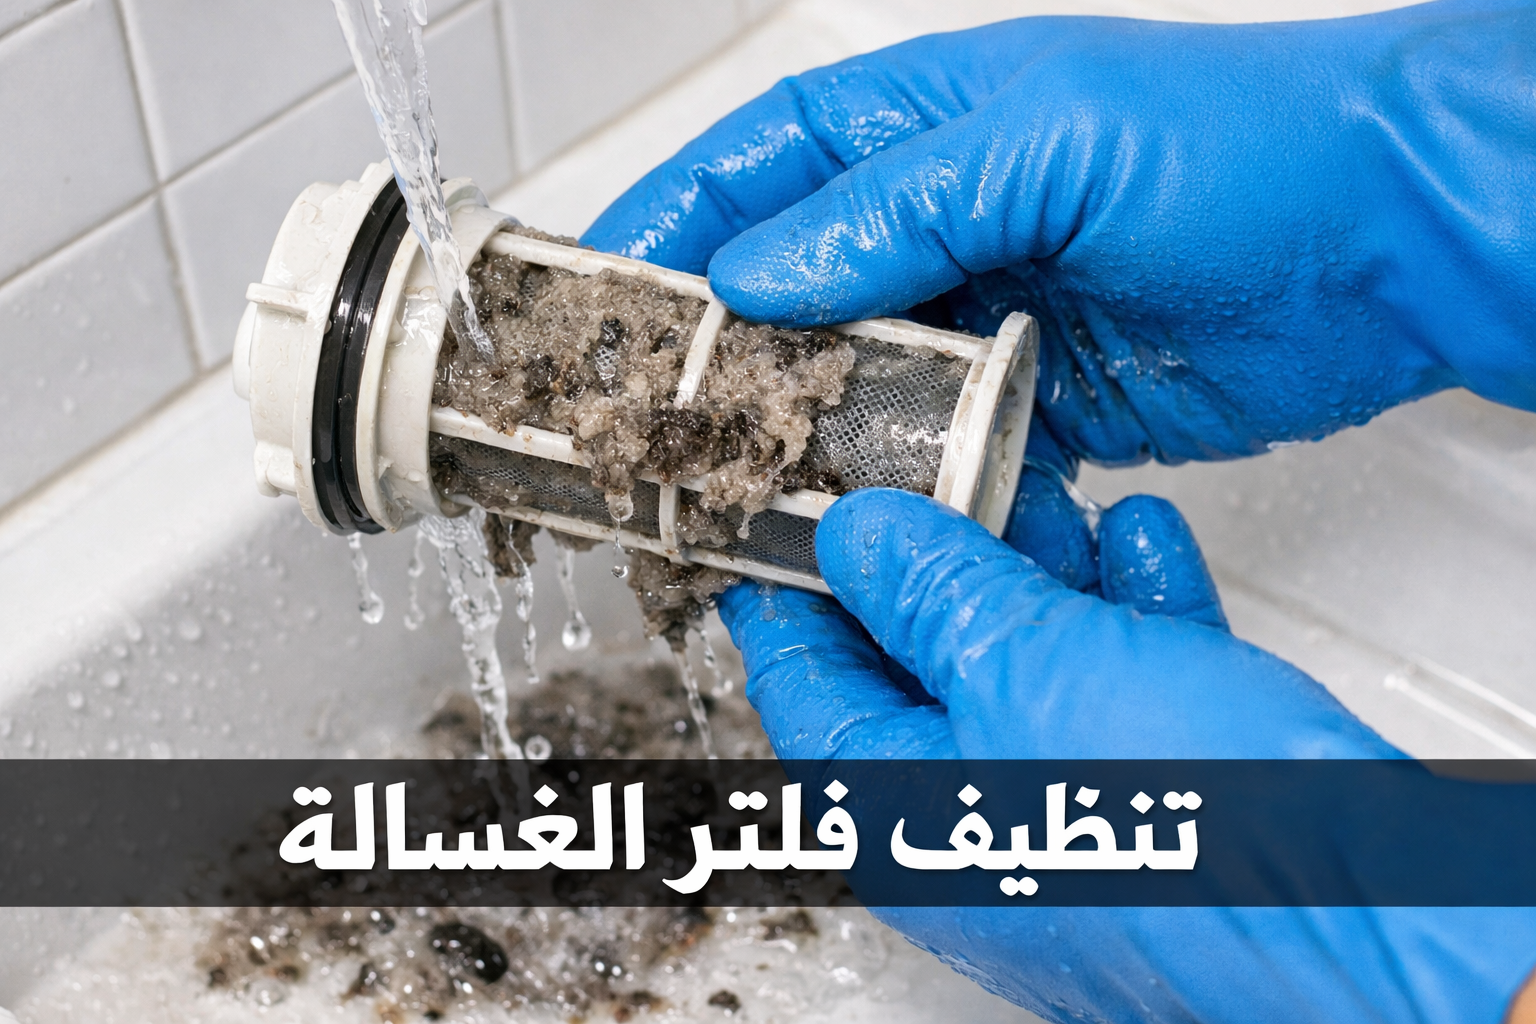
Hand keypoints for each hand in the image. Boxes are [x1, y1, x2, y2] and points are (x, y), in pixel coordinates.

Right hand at [585, 0, 1535, 467]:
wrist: (1383, 248)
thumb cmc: (1246, 143)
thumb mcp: (1050, 140)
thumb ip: (892, 208)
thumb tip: (760, 274)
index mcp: (930, 126)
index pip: (761, 162)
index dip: (672, 215)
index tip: (601, 280)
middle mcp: (945, 218)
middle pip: (790, 282)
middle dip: (718, 341)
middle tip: (652, 403)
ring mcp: (986, 314)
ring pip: (855, 376)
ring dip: (801, 423)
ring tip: (737, 472)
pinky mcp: (1035, 400)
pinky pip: (937, 444)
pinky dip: (898, 477)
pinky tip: (862, 505)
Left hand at [716, 484, 1535, 1021]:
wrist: (1381, 916)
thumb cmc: (1192, 841)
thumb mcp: (1025, 667)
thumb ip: (932, 591)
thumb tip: (859, 537)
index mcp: (895, 813)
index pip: (799, 681)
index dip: (788, 585)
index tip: (782, 515)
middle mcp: (970, 829)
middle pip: (916, 666)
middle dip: (932, 558)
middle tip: (930, 472)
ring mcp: (1065, 816)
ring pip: (1023, 666)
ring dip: (1033, 570)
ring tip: (1035, 487)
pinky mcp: (1155, 802)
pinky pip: (1117, 686)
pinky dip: (1122, 609)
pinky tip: (1139, 545)